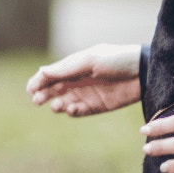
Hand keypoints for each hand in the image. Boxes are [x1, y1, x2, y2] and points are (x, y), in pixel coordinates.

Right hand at [27, 44, 141, 115]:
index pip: (50, 74)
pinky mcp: (96, 107)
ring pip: (64, 102)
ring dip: (58, 105)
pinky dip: (72, 112)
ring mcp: (86, 94)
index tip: (31, 90)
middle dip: (43, 95)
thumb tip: (41, 72)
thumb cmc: (116, 59)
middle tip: (38, 100)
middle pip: (53, 90)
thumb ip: (66, 69)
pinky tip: (72, 110)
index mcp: (74, 65)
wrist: (143, 72)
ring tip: (58, 106)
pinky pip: (79, 112)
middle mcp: (77, 80)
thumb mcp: (89, 61)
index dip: (38, 82)